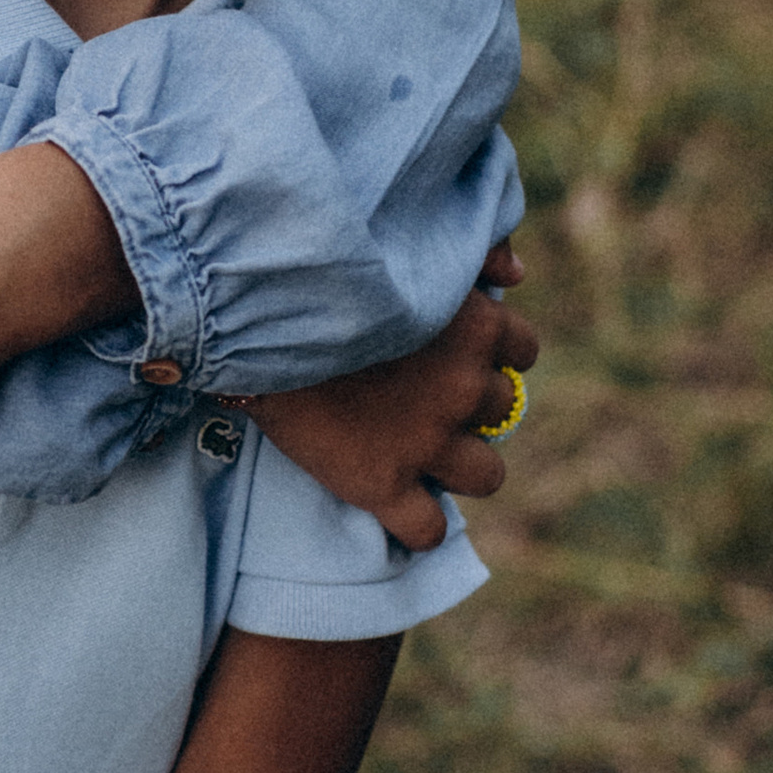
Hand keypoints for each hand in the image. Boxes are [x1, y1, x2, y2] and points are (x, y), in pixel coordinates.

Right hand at [243, 244, 539, 549]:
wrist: (250, 317)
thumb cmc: (328, 271)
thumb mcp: (407, 242)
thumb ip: (474, 250)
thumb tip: (517, 274)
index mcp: (476, 327)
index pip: (522, 350)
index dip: (493, 354)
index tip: (461, 354)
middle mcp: (462, 388)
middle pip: (503, 413)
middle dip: (470, 408)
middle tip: (426, 398)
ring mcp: (427, 442)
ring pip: (485, 476)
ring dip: (460, 466)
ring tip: (422, 452)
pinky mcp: (382, 485)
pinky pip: (427, 530)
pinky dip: (417, 524)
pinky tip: (397, 504)